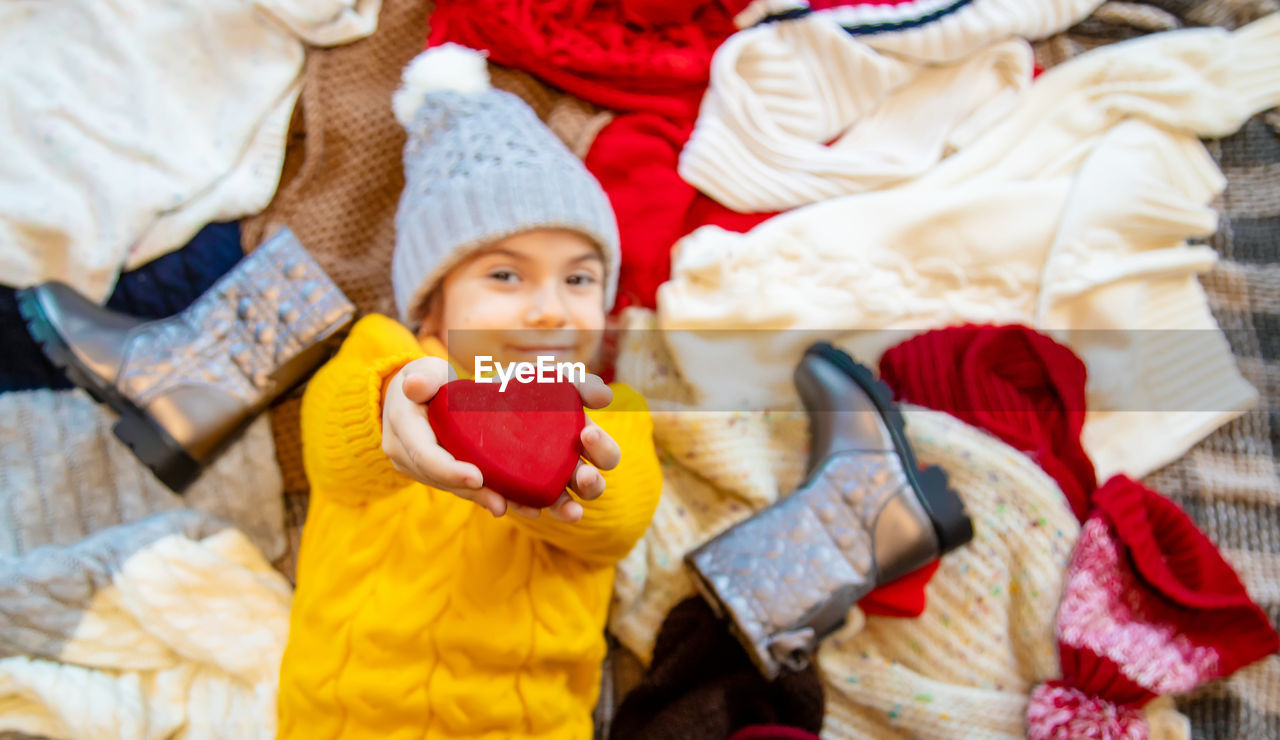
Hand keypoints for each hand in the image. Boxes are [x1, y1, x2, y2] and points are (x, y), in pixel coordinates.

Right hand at [381, 357, 620, 521]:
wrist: (410, 398)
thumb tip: (414, 384)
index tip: (478, 478)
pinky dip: (483, 494)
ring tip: (516, 507)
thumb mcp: (425, 370)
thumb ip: (424, 376)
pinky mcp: (434, 475)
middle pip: (441, 478)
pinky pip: (458, 487)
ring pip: (451, 487)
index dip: (450, 469)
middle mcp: (404, 453)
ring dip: (482, 499)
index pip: (425, 453)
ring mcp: (418, 468)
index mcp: (402, 425)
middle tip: (504, 503)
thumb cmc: (426, 379)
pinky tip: (511, 504)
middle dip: (473, 493)